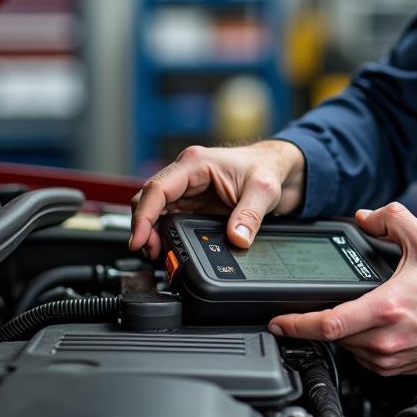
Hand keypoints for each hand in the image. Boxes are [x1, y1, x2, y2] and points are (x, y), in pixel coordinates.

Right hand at [128, 140, 305, 258]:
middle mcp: (186, 173)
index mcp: (195, 163)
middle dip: (144, 227)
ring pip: (155, 210)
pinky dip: (163, 232)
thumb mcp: (262, 191)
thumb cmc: (266, 168)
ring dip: (152, 232)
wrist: (276, 168)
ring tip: (158, 253)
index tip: (140, 239)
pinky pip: (168, 217)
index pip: (158, 189)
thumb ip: (249, 215)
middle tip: (152, 252)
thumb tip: (237, 239)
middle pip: (149, 200)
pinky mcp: (192, 202)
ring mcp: (187, 188)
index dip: (144, 216)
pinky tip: (167, 246)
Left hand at [268, 202, 416, 374]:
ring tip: (351, 311)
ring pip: (347, 349)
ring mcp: (390, 359)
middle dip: (317, 322)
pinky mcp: (395, 370)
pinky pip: (364, 358)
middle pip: (332, 337)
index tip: (278, 321)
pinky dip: (358, 342)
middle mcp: (385, 340)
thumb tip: (364, 216)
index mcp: (387, 309)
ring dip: (340, 332)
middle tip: (306, 309)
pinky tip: (368, 325)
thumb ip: (393, 219)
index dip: (297, 324)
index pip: (329, 324)